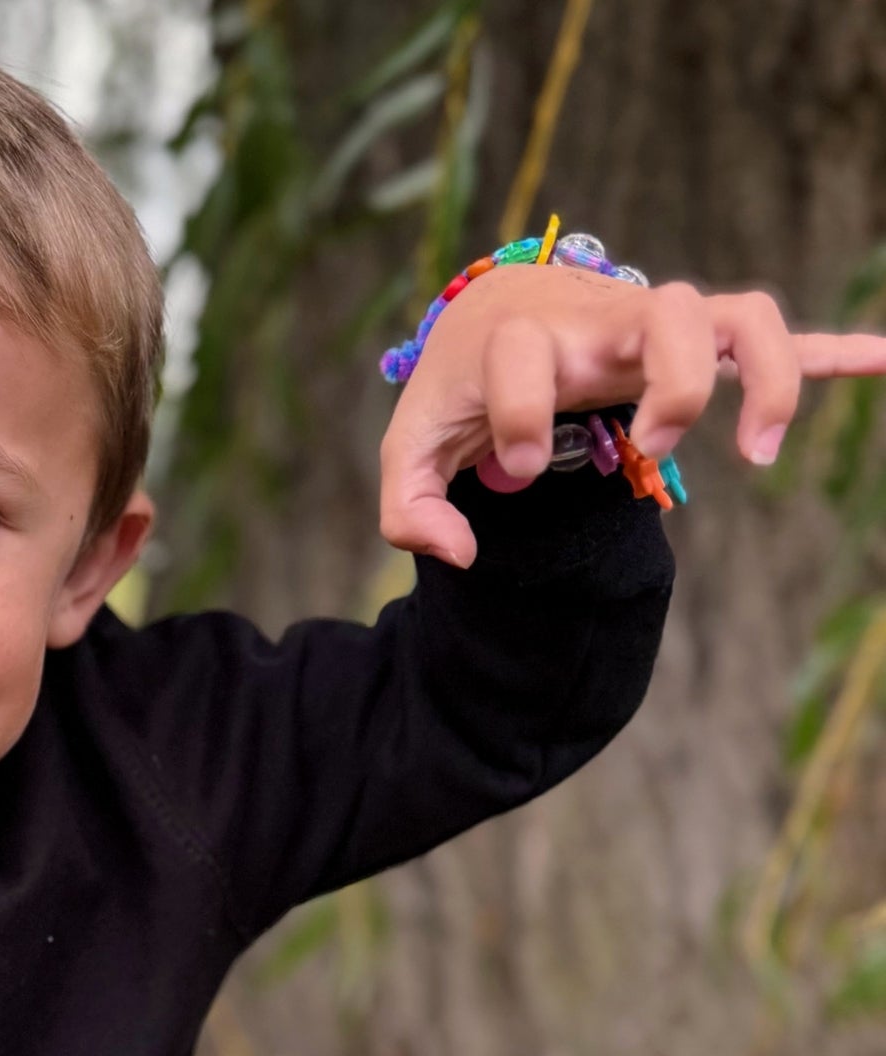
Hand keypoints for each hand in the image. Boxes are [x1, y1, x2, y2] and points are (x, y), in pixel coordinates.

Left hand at [379, 258, 885, 567]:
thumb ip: (410, 511)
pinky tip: (884, 360)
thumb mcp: (410, 448)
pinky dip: (831, 349)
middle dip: (671, 387)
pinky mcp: (688, 344)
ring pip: (735, 314)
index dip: (520, 419)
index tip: (518, 471)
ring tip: (758, 451)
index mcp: (523, 341)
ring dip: (764, 373)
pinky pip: (774, 333)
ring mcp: (651, 329)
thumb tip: (461, 553)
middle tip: (649, 451)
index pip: (526, 360)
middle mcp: (598, 324)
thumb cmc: (455, 387)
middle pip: (666, 313)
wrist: (491, 309)